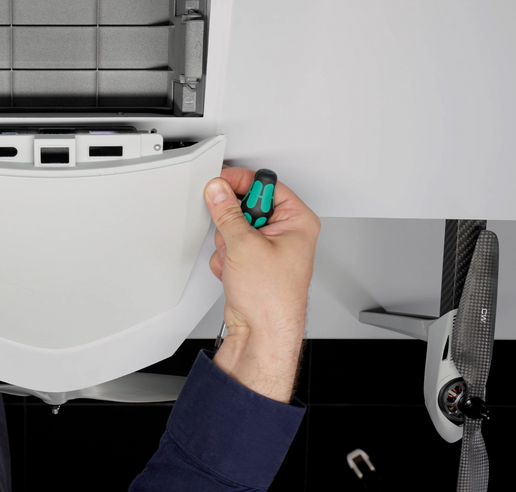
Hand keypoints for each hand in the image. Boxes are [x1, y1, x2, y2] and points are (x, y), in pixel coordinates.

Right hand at [204, 167, 319, 401]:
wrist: (263, 334)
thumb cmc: (273, 299)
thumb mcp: (244, 245)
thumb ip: (227, 212)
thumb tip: (218, 190)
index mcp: (297, 221)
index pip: (266, 184)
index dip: (241, 182)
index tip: (221, 182)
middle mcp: (286, 232)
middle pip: (247, 206)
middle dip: (233, 223)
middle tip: (234, 236)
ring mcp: (268, 248)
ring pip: (234, 227)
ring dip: (228, 244)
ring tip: (237, 261)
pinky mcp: (252, 262)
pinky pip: (230, 246)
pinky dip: (226, 258)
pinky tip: (234, 272)